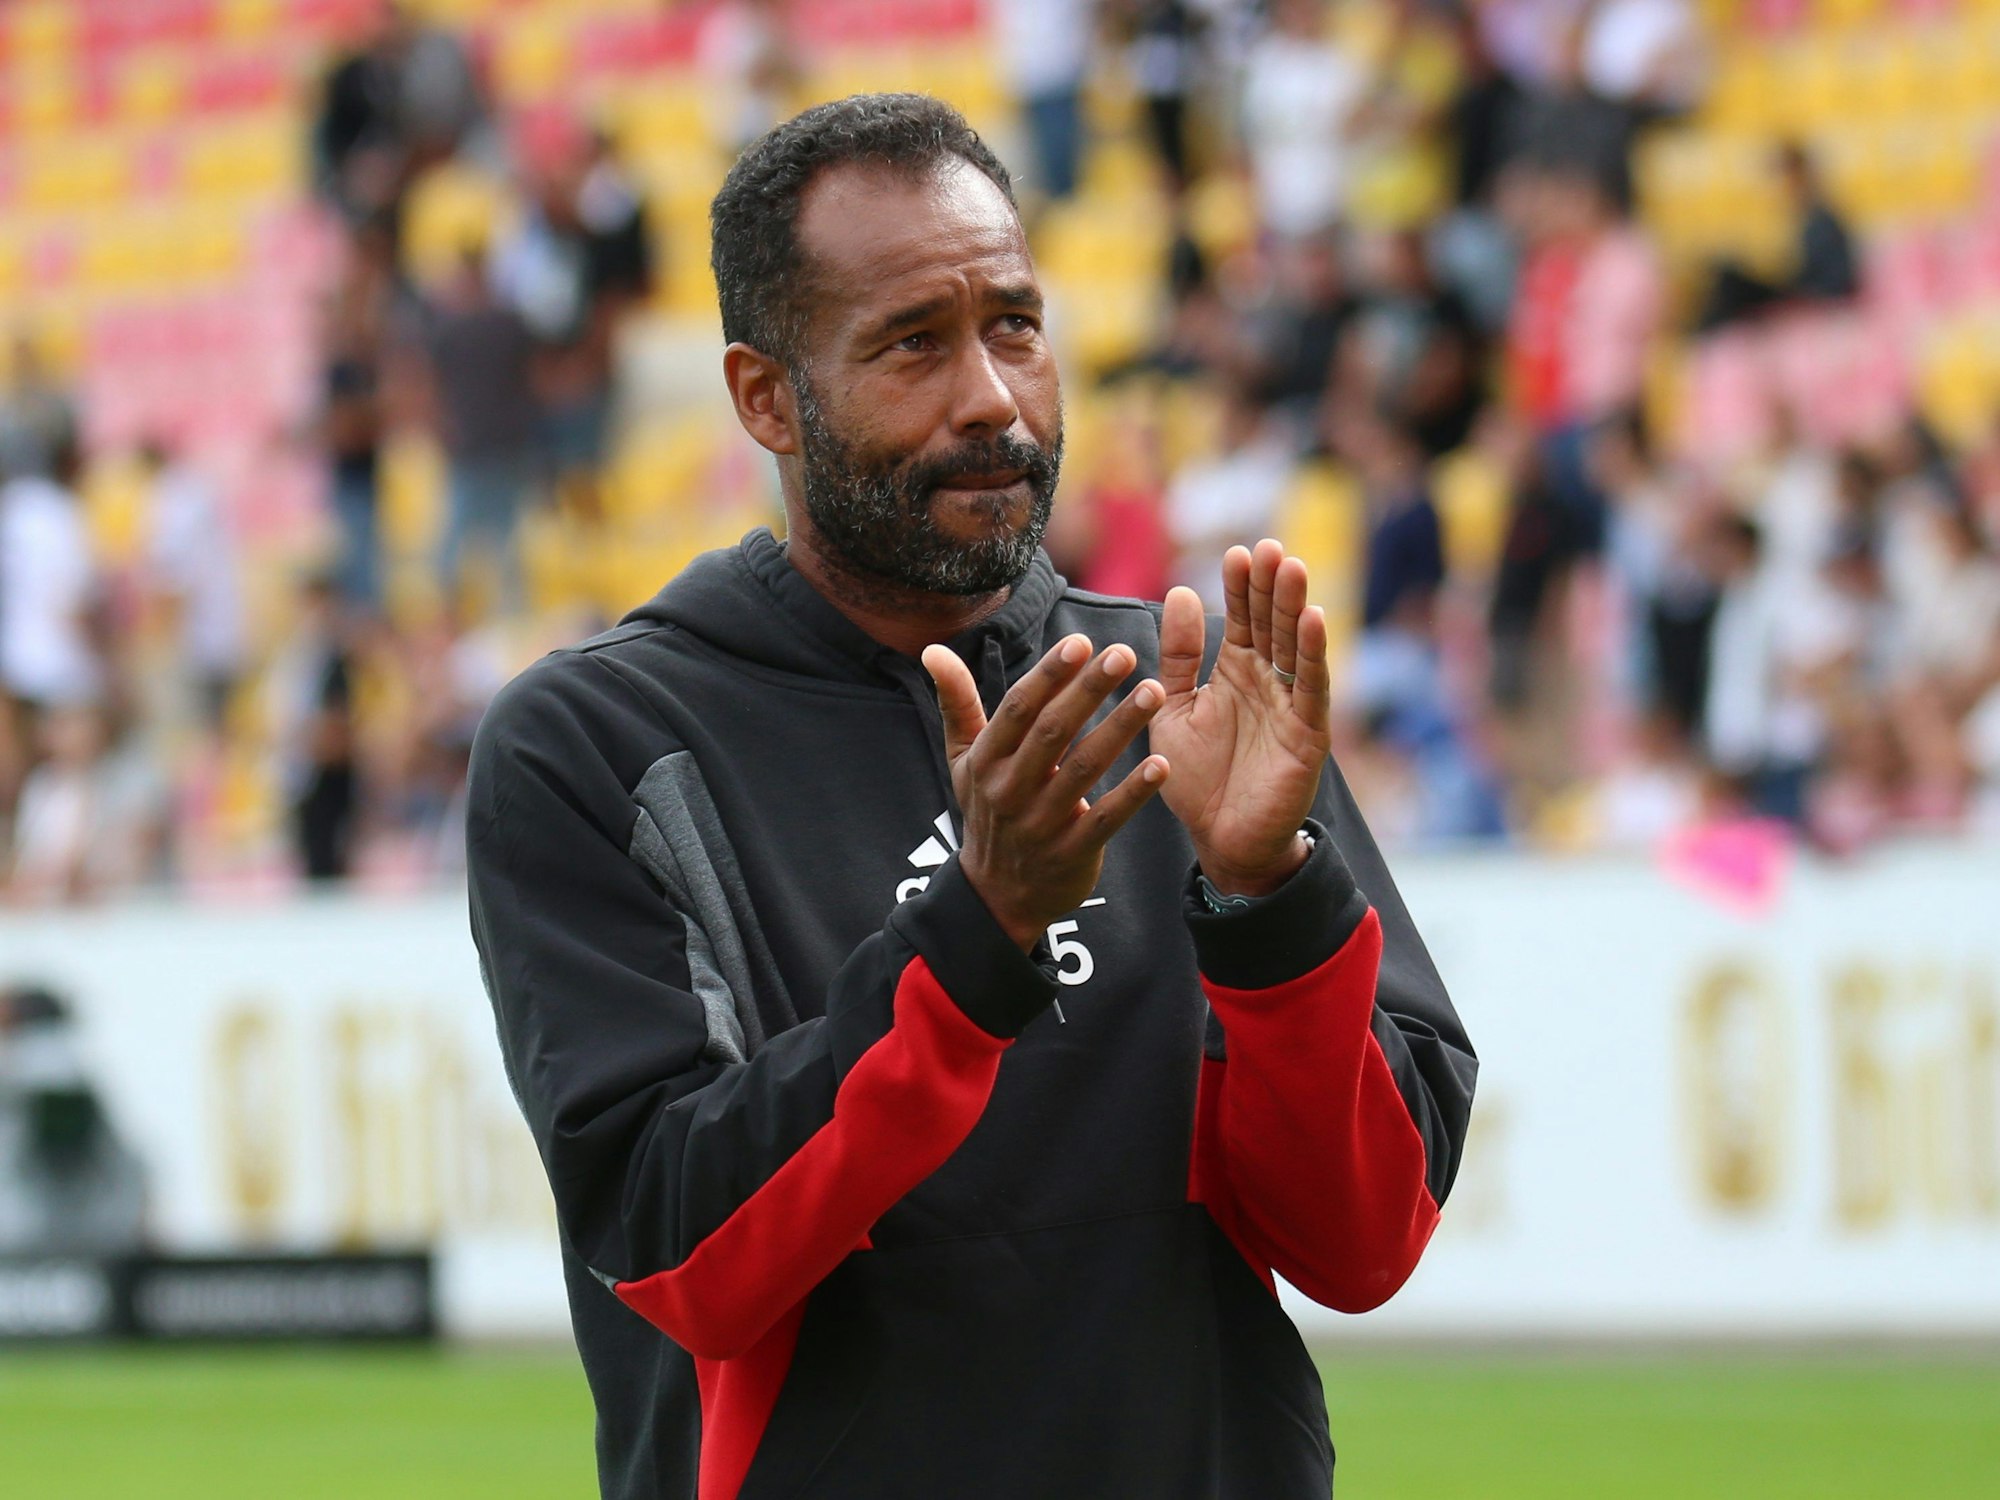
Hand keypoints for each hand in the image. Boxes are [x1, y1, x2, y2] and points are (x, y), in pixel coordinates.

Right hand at [923, 635, 1170, 949]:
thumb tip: (932, 650)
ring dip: (1119, 729)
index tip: (1080, 642)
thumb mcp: (963, 759)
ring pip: (1084, 769)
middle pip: (1053, 732)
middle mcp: (1010, 790)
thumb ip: (957, 703)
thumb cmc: (987, 810)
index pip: (1017, 709)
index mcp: (986, 761)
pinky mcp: (1072, 853)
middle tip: (1124, 654)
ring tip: (1152, 692)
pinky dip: (1133, 793)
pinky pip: (1106, 819)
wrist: (997, 896)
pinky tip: (1161, 764)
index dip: (1048, 675)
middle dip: (1089, 690)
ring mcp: (1041, 825)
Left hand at [1153, 539, 1331, 896]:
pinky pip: (1312, 688)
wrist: (1221, 840)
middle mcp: (1267, 682)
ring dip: (1295, 607)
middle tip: (1271, 547)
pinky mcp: (1308, 735)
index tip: (1238, 553)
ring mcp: (1290, 705)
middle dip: (1271, 586)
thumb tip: (1178, 590)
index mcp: (1234, 672)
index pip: (1240, 619)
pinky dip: (1315, 654)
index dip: (1240, 587)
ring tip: (1292, 568)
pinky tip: (1315, 620)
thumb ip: (1178, 655)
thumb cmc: (1197, 779)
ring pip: (1295, 647)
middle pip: (1271, 624)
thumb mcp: (1175, 708)